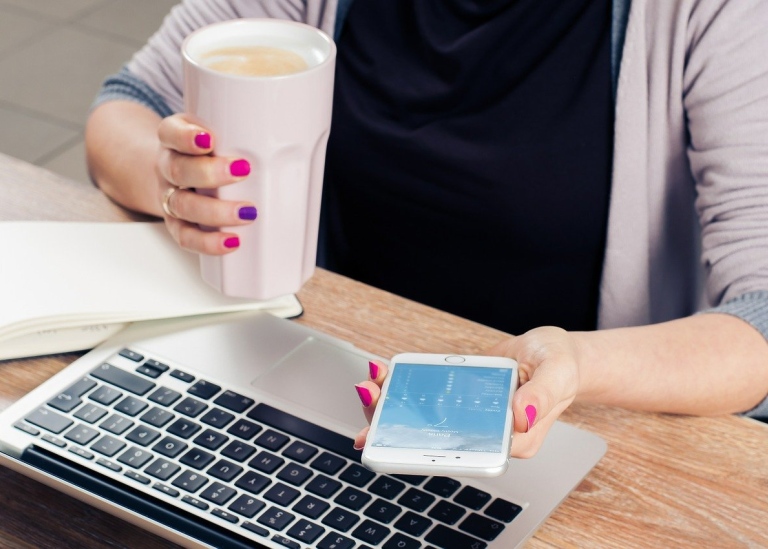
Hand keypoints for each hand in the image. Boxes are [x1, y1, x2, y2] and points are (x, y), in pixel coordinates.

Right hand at [156, 113, 257, 254]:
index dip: (186, 137)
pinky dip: (208, 242)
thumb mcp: (218, 132)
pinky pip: (186, 237)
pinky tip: (231, 242)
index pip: (170, 133)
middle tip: (242, 171)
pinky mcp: (176, 224)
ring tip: (246, 213)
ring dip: (215, 211)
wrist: (179, 175)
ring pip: (183, 206)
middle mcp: (168, 167)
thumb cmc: (209, 153)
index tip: (209, 140)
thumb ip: (241, 131)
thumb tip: (292, 134)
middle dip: (210, 173)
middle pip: (178, 170)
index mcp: (174, 139)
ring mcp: (170, 197)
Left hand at [353, 327, 580, 458]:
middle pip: (435, 438)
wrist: (555, 352)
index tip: (395, 437)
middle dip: (396, 423)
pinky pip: (430, 397)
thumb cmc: (561, 364)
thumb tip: (520, 414)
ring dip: (394, 404)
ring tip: (370, 384)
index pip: (463, 453)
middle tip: (370, 397)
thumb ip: (541, 394)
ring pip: (426, 418)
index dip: (425, 450)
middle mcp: (487, 434)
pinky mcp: (461, 398)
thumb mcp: (557, 373)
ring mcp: (472, 416)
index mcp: (511, 441)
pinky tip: (387, 376)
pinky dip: (407, 387)